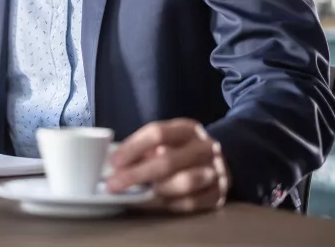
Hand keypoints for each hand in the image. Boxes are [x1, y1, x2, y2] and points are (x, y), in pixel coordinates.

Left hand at [106, 119, 229, 212]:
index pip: (158, 133)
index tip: (114, 161)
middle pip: (169, 160)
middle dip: (138, 174)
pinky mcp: (220, 194)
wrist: (216, 161)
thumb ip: (143, 149)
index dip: (133, 147)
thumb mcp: (165, 140)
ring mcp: (216, 170)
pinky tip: (151, 204)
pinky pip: (192, 203)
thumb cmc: (181, 149)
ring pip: (186, 182)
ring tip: (135, 195)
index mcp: (187, 128)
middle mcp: (205, 147)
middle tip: (115, 184)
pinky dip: (169, 205)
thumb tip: (113, 164)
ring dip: (156, 190)